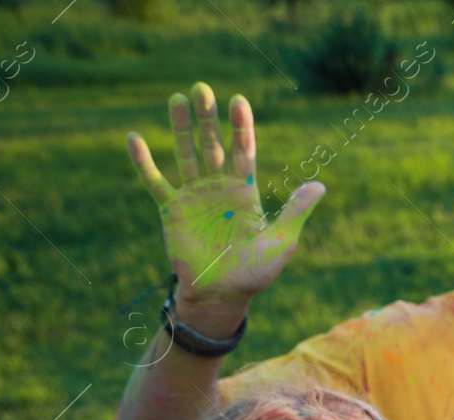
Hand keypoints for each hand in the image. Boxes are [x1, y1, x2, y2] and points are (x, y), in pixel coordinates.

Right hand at [126, 82, 324, 334]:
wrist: (221, 296)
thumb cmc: (254, 274)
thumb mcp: (280, 243)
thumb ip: (295, 213)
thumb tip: (320, 185)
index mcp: (245, 192)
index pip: (244, 151)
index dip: (241, 126)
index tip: (238, 100)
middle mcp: (219, 187)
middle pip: (213, 145)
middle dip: (208, 118)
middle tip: (202, 89)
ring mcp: (194, 196)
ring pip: (186, 154)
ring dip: (180, 128)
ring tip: (177, 99)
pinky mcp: (171, 210)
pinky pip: (155, 181)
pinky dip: (144, 162)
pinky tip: (134, 139)